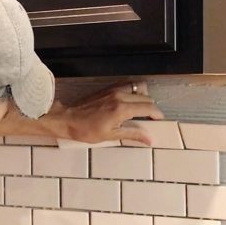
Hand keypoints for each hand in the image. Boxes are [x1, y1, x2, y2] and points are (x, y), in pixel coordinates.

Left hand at [49, 81, 163, 144]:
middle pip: (145, 97)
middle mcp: (120, 95)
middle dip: (151, 108)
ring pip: (138, 87)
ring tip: (140, 109)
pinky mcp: (107, 88)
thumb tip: (149, 139)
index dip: (157, 114)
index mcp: (122, 109)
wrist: (66, 119)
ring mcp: (113, 90)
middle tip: (149, 119)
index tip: (159, 120)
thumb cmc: (86, 130)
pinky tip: (129, 102)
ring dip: (143, 97)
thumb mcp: (111, 136)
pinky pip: (127, 85)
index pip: (148, 108)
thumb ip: (132, 135)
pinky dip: (133, 92)